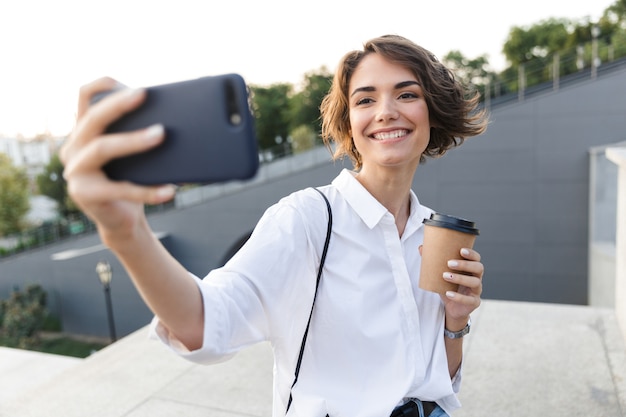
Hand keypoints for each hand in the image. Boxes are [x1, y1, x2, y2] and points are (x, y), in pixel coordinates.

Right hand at [60, 77, 175, 242]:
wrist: (123, 219)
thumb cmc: (133, 179)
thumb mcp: (135, 153)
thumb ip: (141, 131)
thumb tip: (177, 118)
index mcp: (84, 131)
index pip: (84, 97)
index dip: (105, 86)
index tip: (132, 83)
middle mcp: (73, 147)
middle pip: (93, 119)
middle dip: (118, 104)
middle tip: (144, 94)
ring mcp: (75, 172)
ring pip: (102, 148)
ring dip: (133, 140)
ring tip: (161, 134)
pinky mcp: (85, 195)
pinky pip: (121, 189)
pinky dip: (149, 190)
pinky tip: (170, 190)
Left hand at [440, 247, 482, 325]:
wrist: (452, 308)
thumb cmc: (447, 286)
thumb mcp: (440, 274)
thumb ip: (433, 261)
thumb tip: (421, 247)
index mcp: (471, 269)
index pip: (476, 258)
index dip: (471, 254)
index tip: (461, 250)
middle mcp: (477, 278)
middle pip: (479, 268)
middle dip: (465, 264)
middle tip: (449, 263)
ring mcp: (477, 291)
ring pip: (475, 282)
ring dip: (460, 278)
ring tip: (445, 276)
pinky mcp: (474, 302)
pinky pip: (469, 299)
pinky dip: (459, 296)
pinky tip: (448, 293)